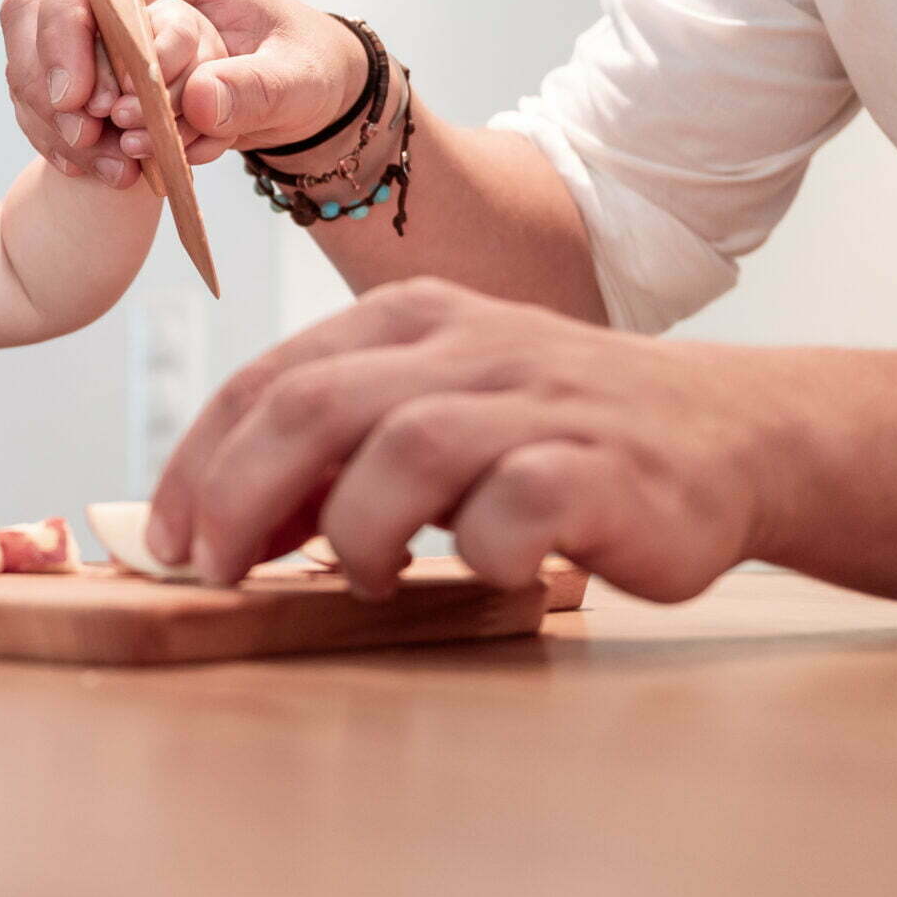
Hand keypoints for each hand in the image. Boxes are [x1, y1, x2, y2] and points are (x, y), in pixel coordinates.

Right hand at [0, 0, 367, 186]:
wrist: (292, 91)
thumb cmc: (299, 67)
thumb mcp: (298, 80)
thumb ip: (256, 89)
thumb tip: (199, 99)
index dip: (68, 26)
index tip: (75, 96)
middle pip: (39, 3)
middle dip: (44, 75)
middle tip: (83, 136)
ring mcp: (93, 18)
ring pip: (27, 50)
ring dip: (49, 115)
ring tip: (103, 163)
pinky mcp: (81, 60)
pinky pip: (38, 91)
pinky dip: (56, 134)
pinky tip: (96, 167)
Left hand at [146, 278, 792, 602]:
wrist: (729, 433)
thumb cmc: (555, 434)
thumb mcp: (436, 411)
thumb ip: (339, 450)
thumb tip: (225, 522)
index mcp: (408, 319)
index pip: (269, 378)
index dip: (200, 459)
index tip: (167, 536)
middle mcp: (466, 345)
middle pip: (313, 405)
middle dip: (240, 494)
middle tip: (215, 571)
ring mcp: (538, 399)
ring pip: (404, 448)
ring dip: (356, 529)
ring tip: (360, 577)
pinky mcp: (604, 465)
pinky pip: (518, 502)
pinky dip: (479, 550)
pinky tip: (479, 573)